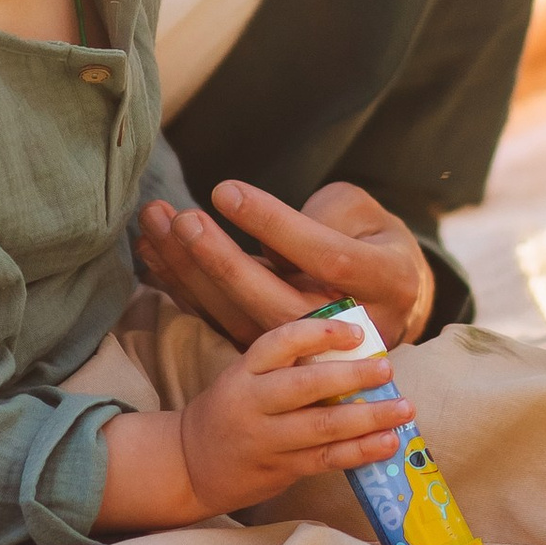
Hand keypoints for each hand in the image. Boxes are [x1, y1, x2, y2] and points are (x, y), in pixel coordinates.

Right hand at [95, 316, 414, 529]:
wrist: (191, 464)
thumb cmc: (233, 410)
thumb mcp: (246, 376)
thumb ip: (289, 364)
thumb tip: (356, 344)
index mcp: (244, 370)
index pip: (280, 343)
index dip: (319, 333)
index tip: (356, 331)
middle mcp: (253, 402)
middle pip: (305, 385)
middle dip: (351, 376)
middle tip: (387, 368)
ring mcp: (266, 439)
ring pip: (322, 426)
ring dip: (368, 418)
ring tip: (403, 409)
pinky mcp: (280, 470)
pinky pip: (326, 459)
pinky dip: (361, 451)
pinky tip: (388, 442)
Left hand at [134, 176, 434, 350]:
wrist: (391, 303)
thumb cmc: (373, 241)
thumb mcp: (367, 213)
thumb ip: (324, 217)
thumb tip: (267, 234)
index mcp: (387, 281)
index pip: (326, 255)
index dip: (273, 225)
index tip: (225, 190)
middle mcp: (351, 326)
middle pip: (277, 302)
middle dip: (221, 262)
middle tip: (182, 220)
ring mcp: (310, 349)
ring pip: (243, 318)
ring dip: (191, 274)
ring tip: (155, 226)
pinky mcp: (276, 354)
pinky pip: (224, 323)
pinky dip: (185, 289)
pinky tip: (153, 253)